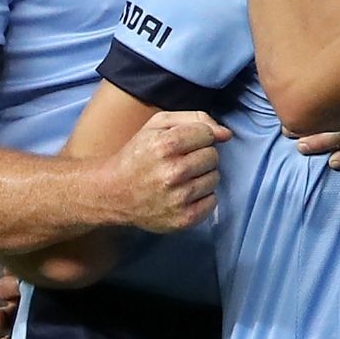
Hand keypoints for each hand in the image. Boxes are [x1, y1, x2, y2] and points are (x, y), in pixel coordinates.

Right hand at [101, 111, 230, 231]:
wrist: (113, 193)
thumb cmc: (137, 155)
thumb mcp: (157, 125)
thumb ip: (194, 119)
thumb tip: (226, 133)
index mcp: (165, 145)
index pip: (207, 134)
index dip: (198, 137)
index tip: (184, 143)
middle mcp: (173, 172)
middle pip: (213, 156)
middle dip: (200, 155)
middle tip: (181, 161)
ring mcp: (179, 198)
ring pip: (214, 178)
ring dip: (202, 176)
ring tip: (181, 178)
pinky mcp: (183, 219)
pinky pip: (212, 201)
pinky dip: (202, 197)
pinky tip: (183, 193)